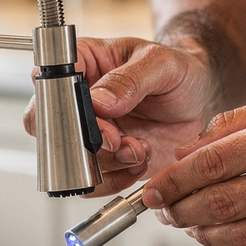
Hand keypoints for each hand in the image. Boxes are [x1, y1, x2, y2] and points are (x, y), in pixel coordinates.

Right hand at [24, 36, 219, 195]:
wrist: (197, 98)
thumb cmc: (177, 70)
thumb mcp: (161, 63)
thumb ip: (130, 79)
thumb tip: (99, 101)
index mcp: (82, 64)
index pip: (47, 84)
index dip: (62, 106)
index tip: (95, 117)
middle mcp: (78, 101)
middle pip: (52, 130)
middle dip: (87, 143)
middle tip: (119, 140)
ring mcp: (89, 132)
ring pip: (72, 161)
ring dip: (107, 163)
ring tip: (139, 148)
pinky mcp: (104, 159)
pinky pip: (93, 182)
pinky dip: (116, 179)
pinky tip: (139, 161)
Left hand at [140, 90, 245, 245]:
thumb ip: (235, 125)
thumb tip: (186, 152)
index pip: (213, 164)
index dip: (173, 181)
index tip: (152, 188)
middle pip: (222, 204)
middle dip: (181, 211)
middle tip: (163, 210)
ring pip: (244, 236)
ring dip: (206, 235)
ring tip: (191, 225)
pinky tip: (233, 236)